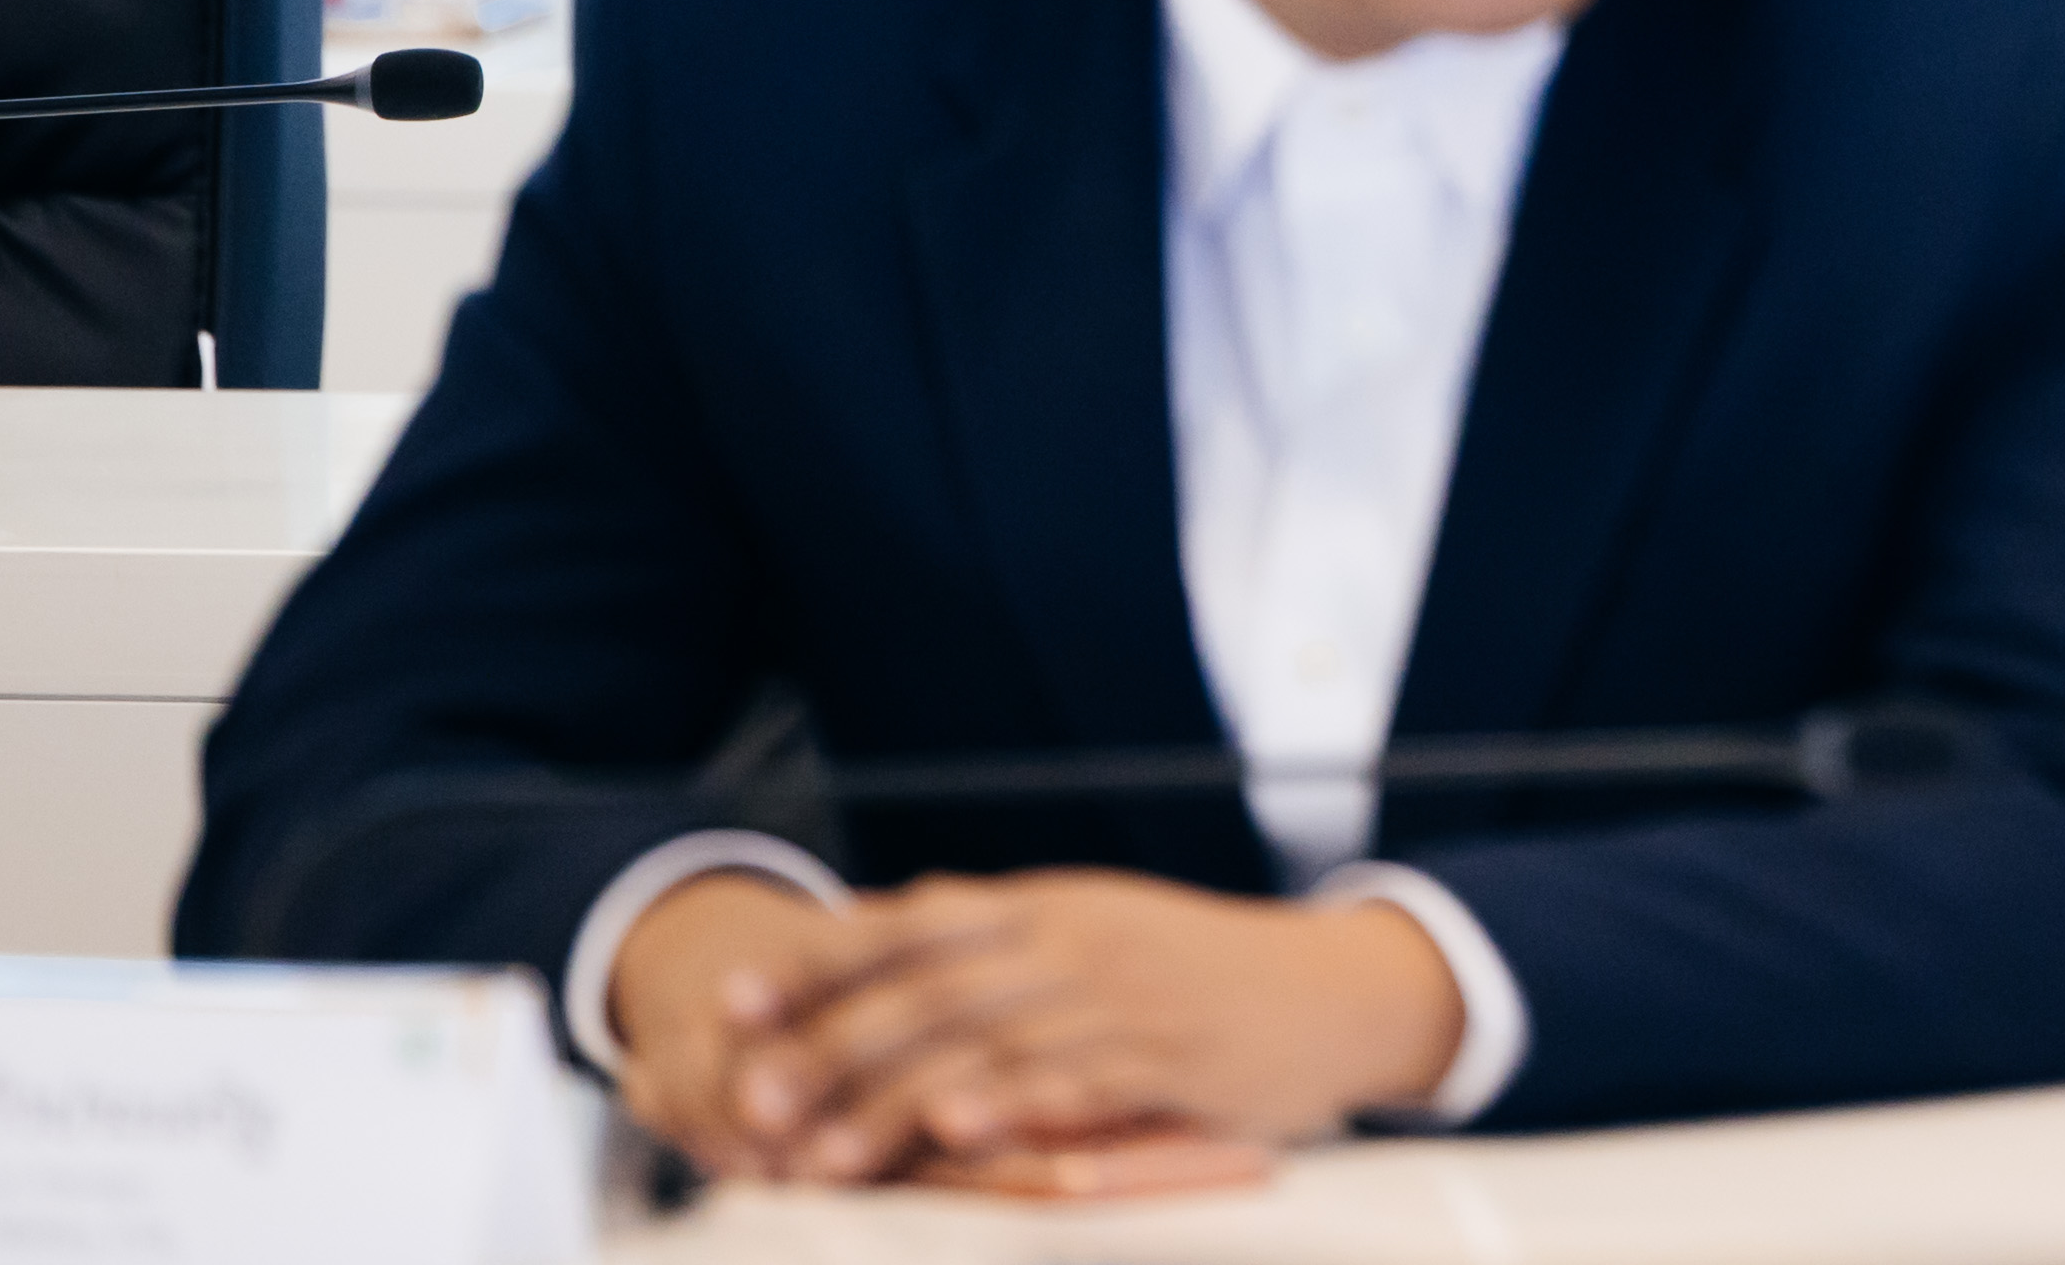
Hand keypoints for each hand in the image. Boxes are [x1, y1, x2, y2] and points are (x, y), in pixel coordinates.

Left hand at [625, 866, 1465, 1184]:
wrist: (1335, 988)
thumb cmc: (1199, 974)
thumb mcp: (1094, 929)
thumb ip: (994, 936)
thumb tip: (882, 920)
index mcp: (1047, 908)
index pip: (910, 926)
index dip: (816, 962)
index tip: (729, 999)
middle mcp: (1076, 942)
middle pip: (930, 992)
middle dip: (828, 1048)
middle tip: (748, 1101)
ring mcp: (1125, 1000)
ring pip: (991, 1045)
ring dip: (896, 1103)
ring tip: (821, 1155)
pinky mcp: (1174, 1059)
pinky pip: (1083, 1081)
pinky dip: (1016, 1105)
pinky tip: (963, 1131)